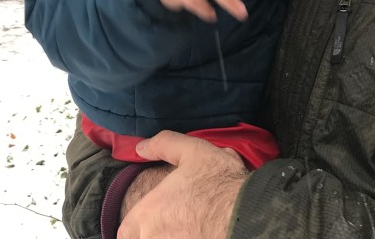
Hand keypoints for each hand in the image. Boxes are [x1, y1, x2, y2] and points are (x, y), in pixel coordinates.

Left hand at [118, 131, 248, 238]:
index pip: (125, 233)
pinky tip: (203, 235)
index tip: (152, 223)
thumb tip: (141, 147)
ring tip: (190, 231)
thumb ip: (164, 144)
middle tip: (177, 226)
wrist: (249, 215)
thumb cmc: (221, 184)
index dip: (137, 228)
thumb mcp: (194, 152)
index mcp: (147, 214)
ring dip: (174, 238)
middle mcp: (153, 238)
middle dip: (156, 234)